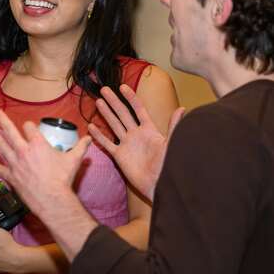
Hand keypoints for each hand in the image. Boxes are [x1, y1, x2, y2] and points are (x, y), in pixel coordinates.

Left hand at [0, 108, 89, 218]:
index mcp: (38, 144)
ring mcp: (15, 163)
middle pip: (9, 131)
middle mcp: (23, 150)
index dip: (29, 126)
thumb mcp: (74, 160)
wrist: (52, 199)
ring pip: (1, 145)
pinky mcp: (11, 176)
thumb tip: (89, 139)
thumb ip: (81, 147)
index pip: (29, 127)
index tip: (29, 127)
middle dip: (0, 119)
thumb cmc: (62, 179)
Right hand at [88, 84, 184, 200]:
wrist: (159, 185)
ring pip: (114, 125)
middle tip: (104, 89)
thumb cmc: (168, 165)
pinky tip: (91, 127)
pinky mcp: (119, 156)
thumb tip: (182, 109)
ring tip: (98, 102)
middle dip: (114, 101)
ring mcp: (127, 144)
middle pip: (122, 114)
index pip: (138, 109)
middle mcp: (136, 134)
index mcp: (149, 130)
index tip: (123, 87)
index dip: (131, 98)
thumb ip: (173, 127)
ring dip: (106, 114)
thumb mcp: (171, 144)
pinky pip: (107, 143)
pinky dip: (99, 136)